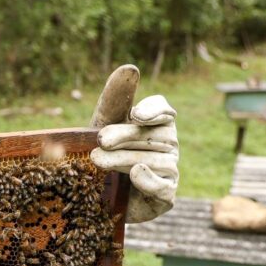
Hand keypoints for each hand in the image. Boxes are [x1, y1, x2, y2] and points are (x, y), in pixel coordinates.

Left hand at [90, 94, 178, 222]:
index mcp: (157, 124)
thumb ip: (115, 99)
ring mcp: (170, 171)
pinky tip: (136, 174)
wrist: (95, 195)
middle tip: (100, 140)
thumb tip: (130, 69)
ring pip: (155, 161)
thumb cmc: (103, 153)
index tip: (135, 114)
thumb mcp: (103, 125)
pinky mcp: (166, 197)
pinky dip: (149, 180)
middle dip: (126, 136)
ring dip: (124, 160)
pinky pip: (163, 187)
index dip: (154, 111)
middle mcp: (168, 146)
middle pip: (156, 135)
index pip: (164, 111)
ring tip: (97, 160)